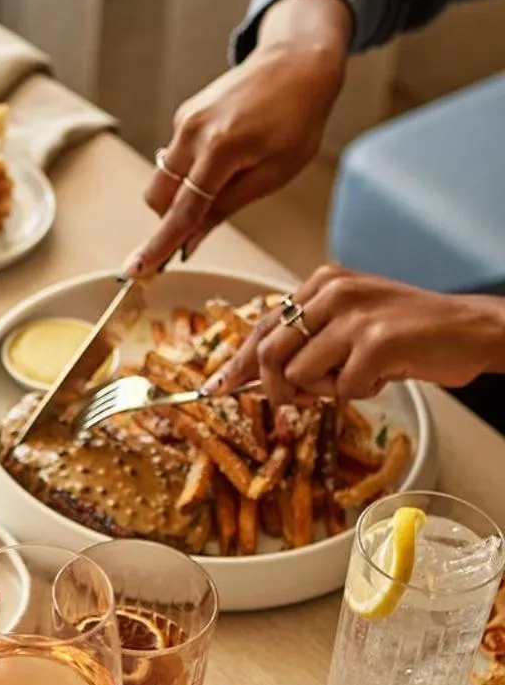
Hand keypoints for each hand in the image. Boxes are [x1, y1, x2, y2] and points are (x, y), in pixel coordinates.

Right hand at [124, 0, 350, 278]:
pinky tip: (227, 157)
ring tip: (229, 180)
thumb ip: (227, 207)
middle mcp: (192, 132)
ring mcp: (185, 120)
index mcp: (219, 149)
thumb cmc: (297, 118)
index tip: (136, 269)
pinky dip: (190, 171)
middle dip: (171, 217)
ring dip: (183, 194)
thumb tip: (193, 239)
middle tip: (204, 222)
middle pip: (158, 196)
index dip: (159, 245)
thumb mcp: (274, 172)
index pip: (182, 211)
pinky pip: (176, 157)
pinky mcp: (185, 114)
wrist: (297, 62)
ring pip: (164, 178)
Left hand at [207, 267, 504, 404]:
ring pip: (301, 376)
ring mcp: (352, 315)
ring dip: (328, 390)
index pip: (262, 326)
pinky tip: (385, 372)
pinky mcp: (374, 342)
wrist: (468, 329)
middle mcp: (332, 291)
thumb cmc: (409, 332)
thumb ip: (308, 340)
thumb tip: (256, 376)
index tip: (216, 388)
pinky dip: (362, 392)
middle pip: (269, 355)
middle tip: (302, 400)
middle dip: (279, 390)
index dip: (236, 363)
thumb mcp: (350, 323)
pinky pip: (342, 389)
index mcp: (322, 283)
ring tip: (362, 373)